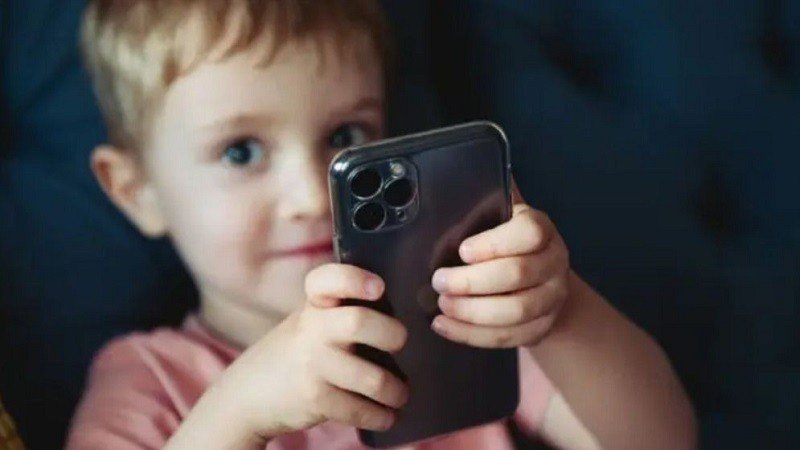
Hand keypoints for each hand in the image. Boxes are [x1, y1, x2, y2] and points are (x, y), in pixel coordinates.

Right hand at [206, 264, 408, 440]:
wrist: (246, 396)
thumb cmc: (295, 353)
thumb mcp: (310, 323)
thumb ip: (342, 313)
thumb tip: (402, 320)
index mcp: (314, 305)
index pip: (326, 280)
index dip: (353, 279)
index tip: (378, 287)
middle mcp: (312, 330)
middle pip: (358, 322)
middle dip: (391, 334)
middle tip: (400, 343)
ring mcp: (312, 364)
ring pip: (370, 377)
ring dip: (394, 390)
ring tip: (401, 394)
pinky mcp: (314, 398)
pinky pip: (358, 409)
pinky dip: (379, 416)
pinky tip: (386, 416)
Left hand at [429, 182, 569, 347]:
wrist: (540, 280)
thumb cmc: (505, 242)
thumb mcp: (499, 216)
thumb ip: (486, 196)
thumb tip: (456, 165)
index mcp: (541, 229)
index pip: (529, 233)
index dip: (494, 243)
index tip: (462, 250)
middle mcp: (554, 262)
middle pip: (517, 275)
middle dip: (472, 282)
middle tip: (438, 282)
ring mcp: (552, 298)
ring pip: (516, 311)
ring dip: (472, 312)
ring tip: (441, 305)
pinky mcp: (541, 327)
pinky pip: (508, 337)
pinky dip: (472, 335)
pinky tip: (446, 326)